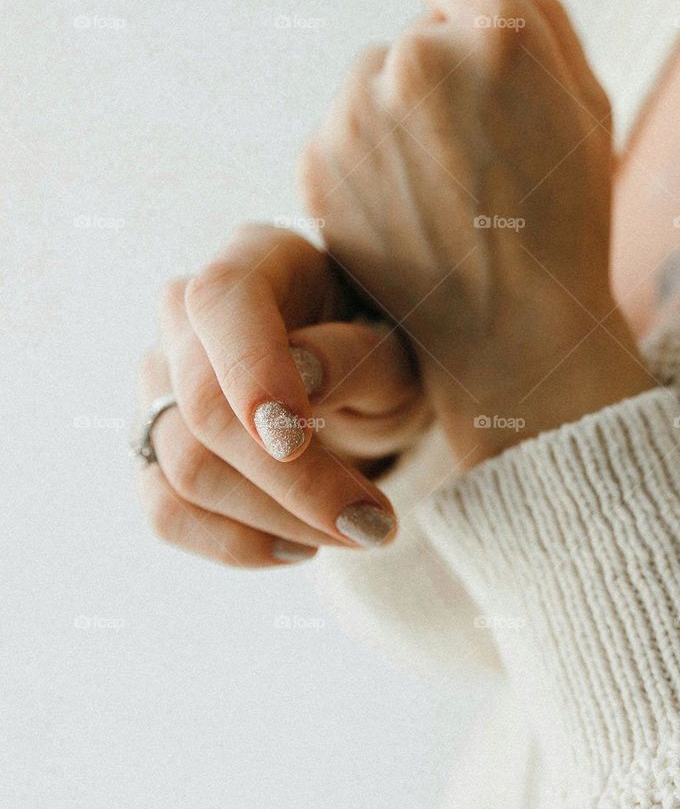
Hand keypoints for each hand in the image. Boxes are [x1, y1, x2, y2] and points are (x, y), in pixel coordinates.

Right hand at [136, 226, 429, 565]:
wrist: (362, 389)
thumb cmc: (381, 354)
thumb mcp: (395, 350)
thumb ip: (351, 354)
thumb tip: (300, 376)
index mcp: (253, 262)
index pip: (221, 303)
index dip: (250, 371)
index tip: (295, 439)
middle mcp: (187, 317)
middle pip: (203, 406)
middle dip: (292, 480)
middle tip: (374, 524)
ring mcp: (160, 384)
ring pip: (183, 469)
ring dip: (277, 520)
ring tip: (358, 533)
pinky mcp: (154, 449)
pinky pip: (167, 512)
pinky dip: (236, 543)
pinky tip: (300, 546)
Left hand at [300, 0, 650, 462]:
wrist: (509, 333)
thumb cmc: (563, 216)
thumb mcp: (587, 100)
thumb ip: (527, 9)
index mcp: (499, 34)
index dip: (465, 4)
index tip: (474, 49)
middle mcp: (416, 59)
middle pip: (412, 37)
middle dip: (441, 80)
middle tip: (477, 158)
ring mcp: (356, 114)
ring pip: (371, 85)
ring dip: (398, 122)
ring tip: (443, 195)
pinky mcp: (317, 165)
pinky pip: (341, 133)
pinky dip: (367, 165)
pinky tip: (406, 214)